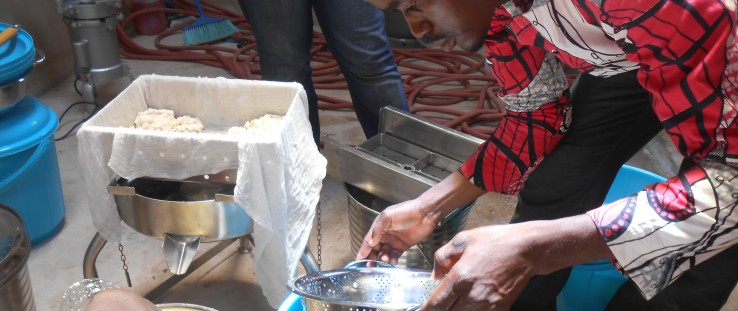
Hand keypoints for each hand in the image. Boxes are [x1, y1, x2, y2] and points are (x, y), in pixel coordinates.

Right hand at [355, 199, 438, 265]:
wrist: (426, 213)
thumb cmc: (407, 210)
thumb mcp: (388, 217)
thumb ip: (377, 230)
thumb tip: (370, 243)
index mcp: (379, 227)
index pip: (367, 241)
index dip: (362, 251)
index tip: (358, 261)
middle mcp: (385, 234)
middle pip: (374, 249)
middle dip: (372, 258)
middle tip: (371, 266)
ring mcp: (394, 241)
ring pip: (384, 254)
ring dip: (383, 259)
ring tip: (385, 260)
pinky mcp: (403, 246)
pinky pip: (394, 256)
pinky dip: (392, 260)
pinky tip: (393, 262)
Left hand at [420, 215, 613, 309]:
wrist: (527, 249)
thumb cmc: (496, 241)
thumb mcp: (463, 239)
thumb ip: (442, 256)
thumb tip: (434, 275)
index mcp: (461, 278)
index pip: (437, 304)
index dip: (426, 310)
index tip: (421, 310)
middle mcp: (473, 295)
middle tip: (436, 306)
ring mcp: (488, 305)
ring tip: (451, 305)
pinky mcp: (501, 308)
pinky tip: (468, 305)